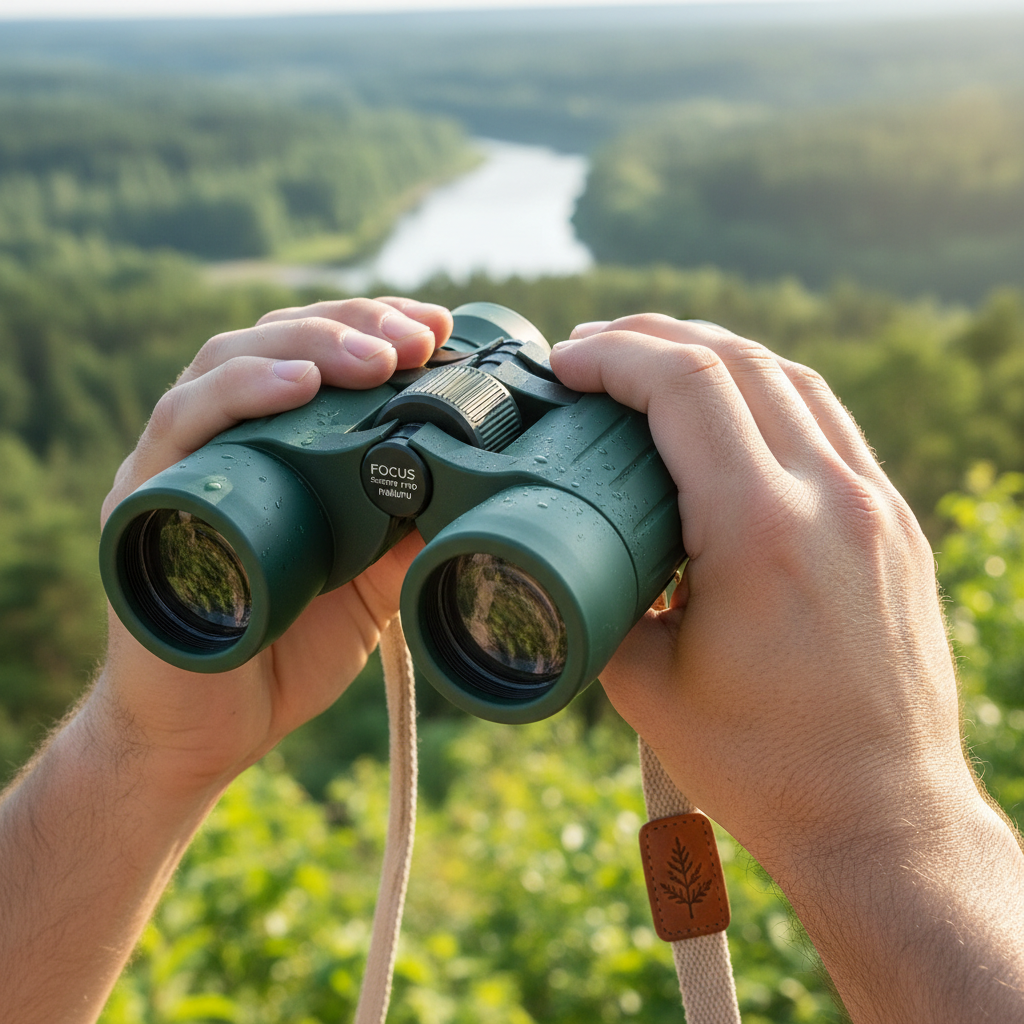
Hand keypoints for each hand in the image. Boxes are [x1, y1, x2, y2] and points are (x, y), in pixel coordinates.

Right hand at [93, 297, 451, 799]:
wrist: (209, 733)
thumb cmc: (283, 648)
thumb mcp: (371, 579)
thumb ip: (409, 528)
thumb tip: (482, 484)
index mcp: (270, 445)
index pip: (316, 351)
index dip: (374, 326)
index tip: (439, 328)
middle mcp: (218, 441)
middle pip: (275, 342)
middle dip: (353, 328)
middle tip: (421, 339)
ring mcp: (175, 467)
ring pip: (225, 364)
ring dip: (306, 347)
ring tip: (375, 358)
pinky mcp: (140, 507)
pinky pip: (180, 432)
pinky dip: (236, 397)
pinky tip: (293, 384)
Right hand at [550, 315, 1023, 1021]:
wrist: (882, 818)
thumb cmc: (765, 765)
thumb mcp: (647, 687)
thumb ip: (596, 603)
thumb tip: (562, 551)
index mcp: (761, 532)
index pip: (686, 388)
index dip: (613, 357)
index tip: (564, 362)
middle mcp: (830, 499)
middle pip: (738, 361)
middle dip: (652, 338)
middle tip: (592, 348)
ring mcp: (873, 506)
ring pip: (791, 378)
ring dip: (714, 354)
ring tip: (651, 362)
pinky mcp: (893, 524)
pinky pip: (828, 422)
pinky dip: (767, 391)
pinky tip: (729, 408)